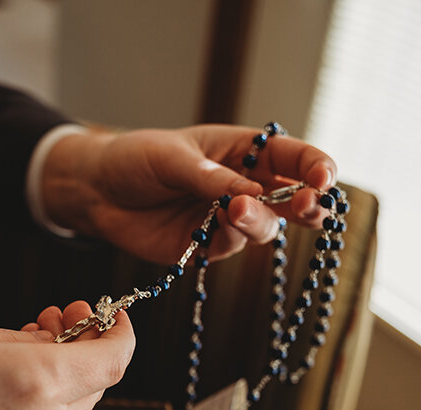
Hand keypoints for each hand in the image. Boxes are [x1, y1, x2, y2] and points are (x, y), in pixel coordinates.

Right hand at [0, 315, 134, 409]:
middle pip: (96, 382)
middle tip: (57, 316)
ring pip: (71, 405)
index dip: (120, 331)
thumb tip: (46, 342)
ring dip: (62, 371)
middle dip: (86, 345)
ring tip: (25, 337)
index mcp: (36, 383)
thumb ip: (13, 341)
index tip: (109, 313)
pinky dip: (41, 396)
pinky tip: (8, 373)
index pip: (114, 360)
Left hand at [41, 124, 336, 263]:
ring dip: (259, 220)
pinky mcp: (206, 246)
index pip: (293, 156)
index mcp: (243, 151)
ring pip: (264, 226)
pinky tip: (212, 226)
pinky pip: (230, 247)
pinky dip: (228, 239)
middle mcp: (244, 185)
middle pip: (293, 198)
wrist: (96, 191)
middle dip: (308, 203)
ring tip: (236, 209)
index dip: (316, 167)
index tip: (324, 178)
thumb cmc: (136, 159)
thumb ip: (210, 177)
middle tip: (309, 205)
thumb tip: (251, 196)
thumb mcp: (171, 157)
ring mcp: (227, 218)